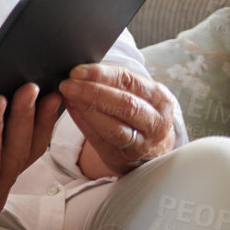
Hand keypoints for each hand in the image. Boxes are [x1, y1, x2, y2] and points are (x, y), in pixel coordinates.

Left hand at [62, 64, 177, 175]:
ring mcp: (142, 144)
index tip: (77, 71)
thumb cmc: (139, 110)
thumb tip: (80, 71)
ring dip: (86, 110)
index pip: (130, 82)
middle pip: (125, 106)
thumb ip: (115, 81)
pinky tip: (72, 110)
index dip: (101, 75)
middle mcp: (156, 123)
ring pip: (113, 128)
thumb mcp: (138, 92)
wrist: (152, 145)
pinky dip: (82, 123)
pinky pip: (99, 140)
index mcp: (161, 99)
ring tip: (68, 96)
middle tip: (67, 84)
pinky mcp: (123, 158)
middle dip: (92, 92)